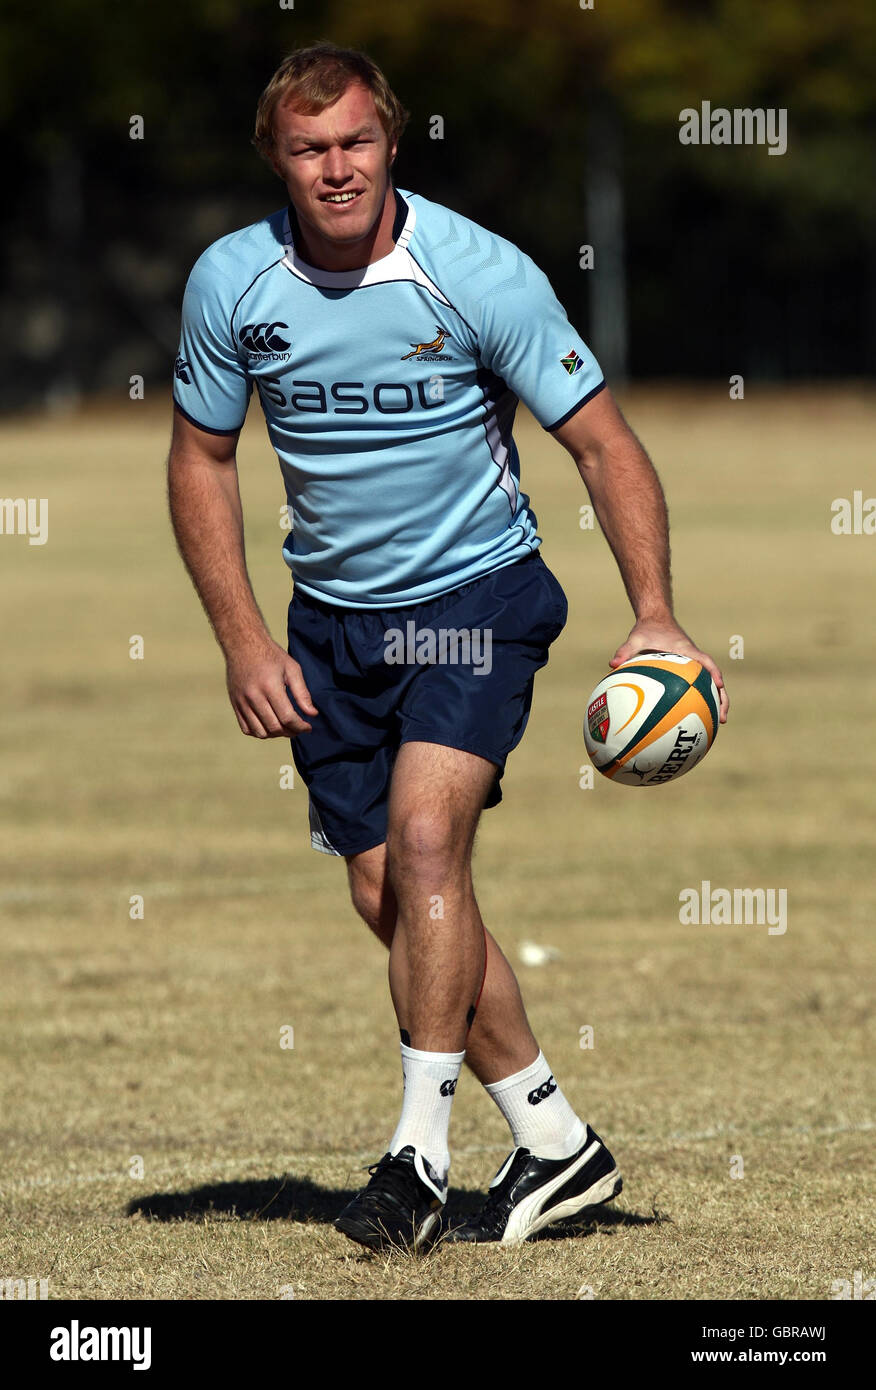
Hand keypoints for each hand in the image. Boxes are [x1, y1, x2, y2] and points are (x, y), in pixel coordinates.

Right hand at [225, 636, 318, 737]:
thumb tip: (312, 714)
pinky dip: (259, 732)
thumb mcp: (292, 668)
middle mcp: (254, 696)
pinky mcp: (235, 704)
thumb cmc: (270, 655)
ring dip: (275, 734)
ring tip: (285, 727)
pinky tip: (269, 725)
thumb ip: (302, 693)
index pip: (287, 717)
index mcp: (270, 686)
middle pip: (274, 727)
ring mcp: (242, 702)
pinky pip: (246, 728)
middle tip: (298, 728)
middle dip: (290, 732)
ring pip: (260, 732)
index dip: (300, 726)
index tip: (308, 727)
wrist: (243, 644)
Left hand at [609, 618, 728, 723]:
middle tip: (723, 718)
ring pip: (709, 686)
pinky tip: (691, 718)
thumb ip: (625, 650)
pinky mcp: (689, 670)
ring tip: (717, 723)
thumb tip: (612, 663)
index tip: (719, 686)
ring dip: (716, 702)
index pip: (706, 662)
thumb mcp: (636, 638)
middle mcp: (694, 659)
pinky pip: (697, 686)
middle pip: (715, 679)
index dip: (714, 673)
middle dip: (722, 698)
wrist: (656, 619)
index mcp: (687, 650)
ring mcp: (693, 665)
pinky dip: (699, 700)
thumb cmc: (647, 629)